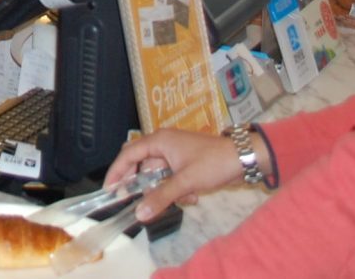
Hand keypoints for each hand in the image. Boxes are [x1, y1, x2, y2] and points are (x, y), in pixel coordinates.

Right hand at [104, 129, 247, 220]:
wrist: (244, 158)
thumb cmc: (212, 163)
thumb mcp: (185, 181)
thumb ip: (161, 197)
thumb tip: (139, 215)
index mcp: (159, 140)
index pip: (128, 154)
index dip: (117, 172)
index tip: (110, 190)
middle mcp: (163, 144)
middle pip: (142, 166)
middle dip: (144, 185)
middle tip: (139, 201)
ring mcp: (175, 153)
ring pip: (159, 175)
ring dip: (166, 190)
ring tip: (183, 198)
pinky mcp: (186, 162)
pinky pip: (171, 177)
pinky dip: (178, 189)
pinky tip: (192, 196)